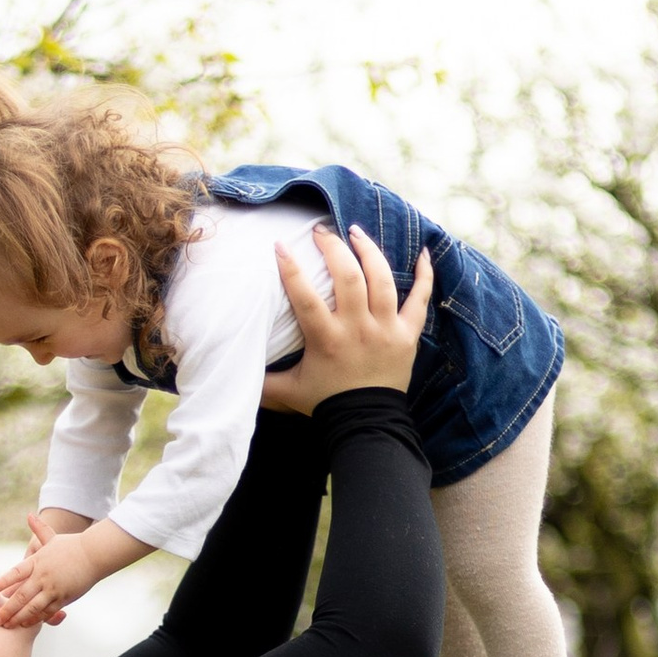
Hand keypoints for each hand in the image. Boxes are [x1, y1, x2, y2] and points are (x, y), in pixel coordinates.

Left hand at [0, 526, 103, 626]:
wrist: (95, 554)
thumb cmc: (73, 546)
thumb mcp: (53, 537)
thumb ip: (39, 529)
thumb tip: (30, 515)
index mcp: (37, 562)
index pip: (15, 572)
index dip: (3, 581)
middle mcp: (43, 576)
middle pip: (20, 595)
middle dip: (7, 608)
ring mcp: (53, 588)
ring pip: (32, 607)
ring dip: (18, 617)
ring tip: (7, 625)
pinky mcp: (63, 597)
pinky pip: (47, 611)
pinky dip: (36, 618)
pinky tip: (26, 623)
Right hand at [259, 227, 429, 412]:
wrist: (366, 424)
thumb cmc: (326, 404)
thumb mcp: (288, 391)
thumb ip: (261, 379)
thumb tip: (232, 368)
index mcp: (327, 339)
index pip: (305, 296)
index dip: (290, 268)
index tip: (280, 245)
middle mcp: (358, 328)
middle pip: (348, 276)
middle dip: (333, 247)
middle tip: (321, 232)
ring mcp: (386, 329)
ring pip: (382, 279)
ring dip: (369, 251)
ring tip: (356, 232)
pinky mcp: (407, 335)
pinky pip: (420, 300)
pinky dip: (424, 275)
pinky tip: (423, 253)